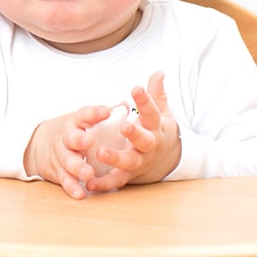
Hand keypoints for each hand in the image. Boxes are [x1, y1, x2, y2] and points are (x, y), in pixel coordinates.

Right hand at [24, 105, 112, 199]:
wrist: (40, 143)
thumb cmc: (73, 131)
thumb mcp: (84, 120)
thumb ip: (103, 116)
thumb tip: (125, 105)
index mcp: (76, 122)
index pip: (84, 115)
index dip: (94, 113)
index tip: (106, 111)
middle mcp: (66, 137)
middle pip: (71, 138)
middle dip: (79, 140)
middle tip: (89, 142)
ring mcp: (61, 154)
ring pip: (67, 160)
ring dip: (77, 167)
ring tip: (88, 173)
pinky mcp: (58, 171)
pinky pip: (65, 179)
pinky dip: (71, 186)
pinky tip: (80, 193)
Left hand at [84, 72, 181, 191]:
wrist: (166, 160)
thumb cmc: (158, 130)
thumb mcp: (161, 112)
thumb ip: (156, 94)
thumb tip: (158, 73)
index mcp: (156, 128)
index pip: (151, 112)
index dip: (145, 100)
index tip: (135, 87)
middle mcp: (149, 146)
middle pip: (144, 140)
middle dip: (135, 133)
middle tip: (124, 126)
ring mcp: (139, 161)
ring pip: (129, 162)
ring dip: (115, 158)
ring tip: (100, 153)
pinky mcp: (129, 176)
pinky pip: (116, 181)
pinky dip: (104, 184)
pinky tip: (90, 183)